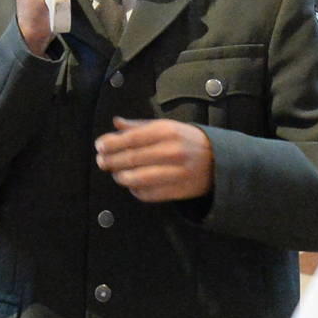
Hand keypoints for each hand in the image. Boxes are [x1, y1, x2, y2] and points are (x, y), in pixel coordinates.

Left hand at [95, 117, 214, 201]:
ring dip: (121, 177)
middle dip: (111, 161)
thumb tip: (115, 123)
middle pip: (131, 159)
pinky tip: (132, 185)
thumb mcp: (165, 126)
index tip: (99, 146)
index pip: (131, 138)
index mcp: (166, 131)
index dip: (111, 143)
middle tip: (101, 161)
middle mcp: (171, 151)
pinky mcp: (177, 191)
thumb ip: (138, 126)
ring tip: (116, 173)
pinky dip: (135, 190)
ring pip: (137, 179)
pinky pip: (148, 194)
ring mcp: (175, 173)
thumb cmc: (185, 140)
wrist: (218, 160)